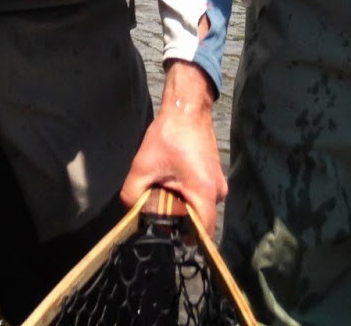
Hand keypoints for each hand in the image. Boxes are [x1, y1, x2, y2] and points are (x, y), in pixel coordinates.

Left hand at [120, 62, 226, 232]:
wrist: (186, 109)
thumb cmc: (168, 136)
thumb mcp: (143, 166)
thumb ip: (133, 196)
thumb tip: (133, 214)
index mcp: (205, 192)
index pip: (202, 234)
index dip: (183, 240)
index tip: (165, 237)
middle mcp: (218, 192)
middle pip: (197, 222)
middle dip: (176, 221)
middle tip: (155, 210)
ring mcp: (218, 185)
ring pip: (197, 209)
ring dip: (179, 206)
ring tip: (161, 191)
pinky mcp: (213, 178)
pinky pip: (199, 197)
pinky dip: (184, 196)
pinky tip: (170, 182)